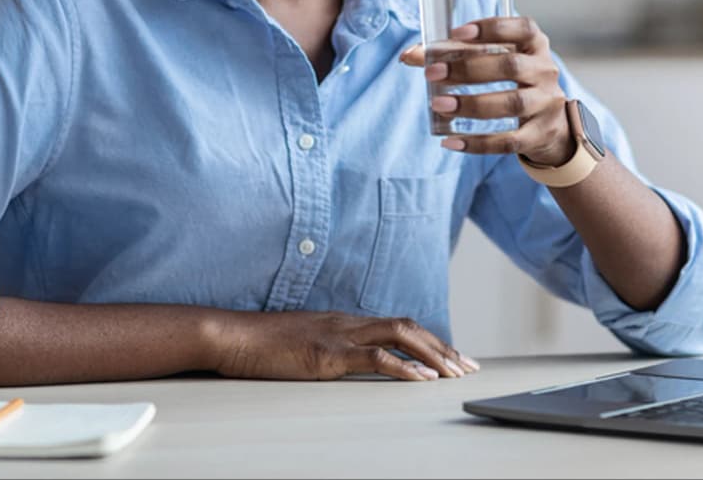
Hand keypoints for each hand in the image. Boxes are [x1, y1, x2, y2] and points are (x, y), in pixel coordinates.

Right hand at [210, 309, 478, 380]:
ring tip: (455, 373)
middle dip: (443, 348)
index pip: (398, 326)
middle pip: (408, 327)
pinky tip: (422, 379)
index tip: (454, 359)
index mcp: (343, 322)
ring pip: (399, 335)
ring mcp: (338, 335)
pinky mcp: (327, 354)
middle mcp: (347, 323)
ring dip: (433, 355)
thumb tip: (350, 363)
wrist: (232, 336)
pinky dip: (403, 368)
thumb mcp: (303, 345)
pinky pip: (374, 358)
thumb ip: (329, 349)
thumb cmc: (262, 345)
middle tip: (470, 368)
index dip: (429, 341)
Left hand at [400, 17, 573, 165]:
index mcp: (534, 45)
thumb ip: (454, 53)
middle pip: (511, 67)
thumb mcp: (493, 59)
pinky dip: (478, 143)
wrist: (551, 123)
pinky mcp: (539, 134)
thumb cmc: (512, 80)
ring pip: (512, 103)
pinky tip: (451, 141)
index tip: (457, 31)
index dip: (491, 28)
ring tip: (438, 105)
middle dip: (468, 69)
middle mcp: (545, 71)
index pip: (522, 28)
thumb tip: (409, 56)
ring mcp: (546, 104)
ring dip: (471, 104)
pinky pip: (509, 141)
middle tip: (432, 73)